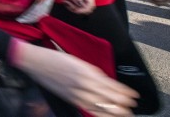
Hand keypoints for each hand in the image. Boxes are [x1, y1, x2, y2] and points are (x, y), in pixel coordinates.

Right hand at [11, 42, 137, 115]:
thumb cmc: (54, 58)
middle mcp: (83, 84)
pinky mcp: (70, 99)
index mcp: (87, 72)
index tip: (133, 95)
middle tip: (132, 106)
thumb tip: (106, 81)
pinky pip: (89, 109)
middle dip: (123, 104)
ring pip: (101, 107)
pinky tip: (107, 116)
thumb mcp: (77, 60)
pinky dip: (101, 114)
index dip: (124, 93)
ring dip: (115, 112)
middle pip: (109, 99)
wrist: (35, 62)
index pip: (112, 86)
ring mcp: (76, 94)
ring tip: (125, 114)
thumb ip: (92, 72)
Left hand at [56, 0, 94, 14]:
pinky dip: (71, 8)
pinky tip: (64, 2)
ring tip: (65, 2)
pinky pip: (76, 8)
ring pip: (82, 9)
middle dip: (79, 10)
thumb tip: (80, 3)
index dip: (85, 10)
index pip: (91, 4)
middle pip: (88, 8)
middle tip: (68, 5)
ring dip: (74, 9)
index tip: (75, 10)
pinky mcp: (76, 0)